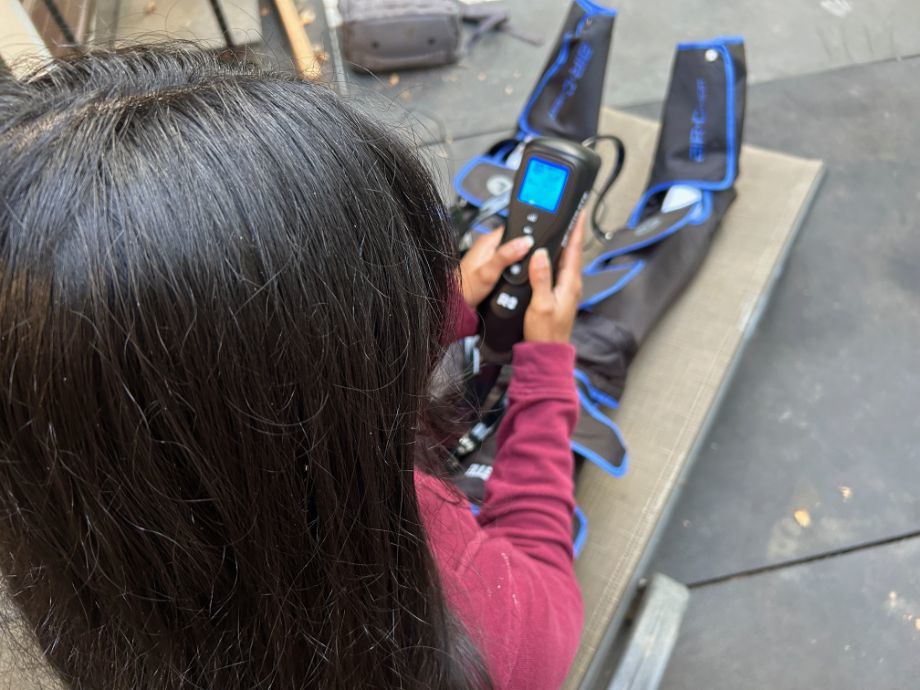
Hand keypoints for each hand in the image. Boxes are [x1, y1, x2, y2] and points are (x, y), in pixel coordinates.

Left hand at [458, 228, 534, 307]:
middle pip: (515, 241)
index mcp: (488, 240)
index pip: (513, 228)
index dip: (526, 236)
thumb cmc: (468, 287)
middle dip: (524, 252)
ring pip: (513, 253)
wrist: (457, 301)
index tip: (534, 248)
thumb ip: (507, 255)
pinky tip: (512, 277)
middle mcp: (489, 246)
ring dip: (519, 262)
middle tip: (525, 266)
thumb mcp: (490, 272)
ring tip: (518, 273)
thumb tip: (525, 242)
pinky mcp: (491, 266)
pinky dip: (513, 269)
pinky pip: (508, 262)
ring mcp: (490, 256)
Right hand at [523, 216, 583, 343]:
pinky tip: (549, 257)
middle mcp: (572, 285)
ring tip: (560, 230)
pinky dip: (556, 259)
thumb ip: (541, 278)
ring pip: (566, 261)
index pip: (574, 250)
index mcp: (570, 284)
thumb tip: (540, 254)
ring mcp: (567, 291)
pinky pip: (560, 271)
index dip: (576, 231)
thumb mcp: (540, 304)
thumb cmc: (545, 332)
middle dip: (570, 234)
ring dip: (564, 246)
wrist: (547, 353)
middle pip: (572, 253)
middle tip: (569, 216)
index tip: (578, 213)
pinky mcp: (560, 296)